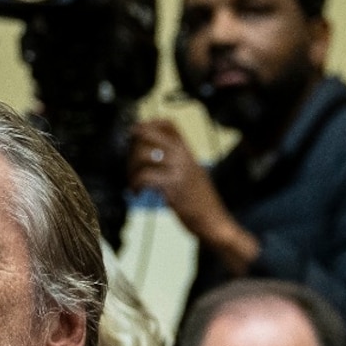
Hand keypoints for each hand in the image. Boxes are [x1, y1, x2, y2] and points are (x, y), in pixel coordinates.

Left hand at [128, 118, 257, 271]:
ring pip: (143, 155)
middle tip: (131, 163)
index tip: (137, 135)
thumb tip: (152, 154)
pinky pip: (145, 177)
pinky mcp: (171, 187)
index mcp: (188, 151)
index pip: (167, 124)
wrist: (214, 221)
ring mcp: (178, 171)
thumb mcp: (194, 173)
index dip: (148, 125)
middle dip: (133, 147)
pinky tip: (137, 192)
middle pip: (148, 135)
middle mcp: (183, 157)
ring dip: (131, 168)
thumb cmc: (202, 202)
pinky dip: (135, 184)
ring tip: (133, 181)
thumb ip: (178, 161)